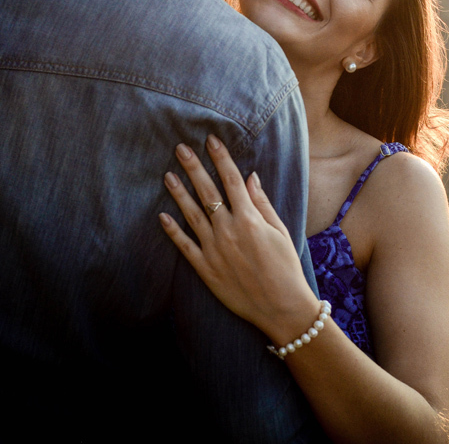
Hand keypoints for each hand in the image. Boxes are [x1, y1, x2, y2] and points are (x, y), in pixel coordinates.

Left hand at [159, 136, 321, 346]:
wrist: (281, 308)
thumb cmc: (286, 267)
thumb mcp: (280, 231)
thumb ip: (262, 203)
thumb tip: (250, 177)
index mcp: (250, 219)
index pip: (231, 180)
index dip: (221, 158)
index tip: (211, 140)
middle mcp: (229, 231)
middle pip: (207, 192)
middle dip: (193, 167)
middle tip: (180, 149)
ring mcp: (214, 250)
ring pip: (192, 215)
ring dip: (179, 193)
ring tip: (167, 175)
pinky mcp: (206, 269)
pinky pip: (185, 246)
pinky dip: (172, 231)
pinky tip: (162, 216)